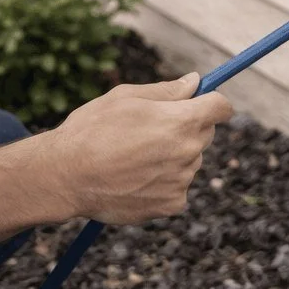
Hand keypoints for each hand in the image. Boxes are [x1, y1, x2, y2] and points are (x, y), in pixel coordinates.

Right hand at [41, 73, 233, 224]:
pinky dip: (162, 183)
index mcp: (181, 120)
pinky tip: (134, 177)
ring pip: (189, 161)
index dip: (212, 102)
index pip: (221, 107)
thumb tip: (194, 82)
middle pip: (204, 133)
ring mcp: (181, 181)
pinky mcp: (171, 205)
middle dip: (187, 128)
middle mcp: (188, 151)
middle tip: (149, 130)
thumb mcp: (125, 97)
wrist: (66, 176)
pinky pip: (177, 187)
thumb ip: (166, 91)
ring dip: (172, 157)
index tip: (201, 104)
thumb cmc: (91, 130)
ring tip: (133, 156)